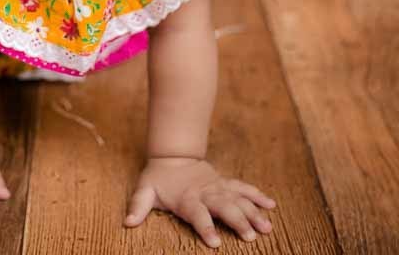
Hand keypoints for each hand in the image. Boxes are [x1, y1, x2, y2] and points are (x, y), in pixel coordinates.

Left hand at [124, 156, 276, 247]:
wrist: (172, 156)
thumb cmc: (158, 179)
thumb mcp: (144, 191)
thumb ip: (137, 207)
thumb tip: (127, 222)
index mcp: (187, 199)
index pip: (197, 214)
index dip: (205, 227)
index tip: (216, 243)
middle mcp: (206, 193)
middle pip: (224, 207)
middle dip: (238, 221)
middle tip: (250, 237)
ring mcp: (218, 187)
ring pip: (239, 199)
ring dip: (253, 212)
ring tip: (267, 227)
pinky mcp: (225, 183)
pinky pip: (244, 188)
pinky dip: (257, 195)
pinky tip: (271, 206)